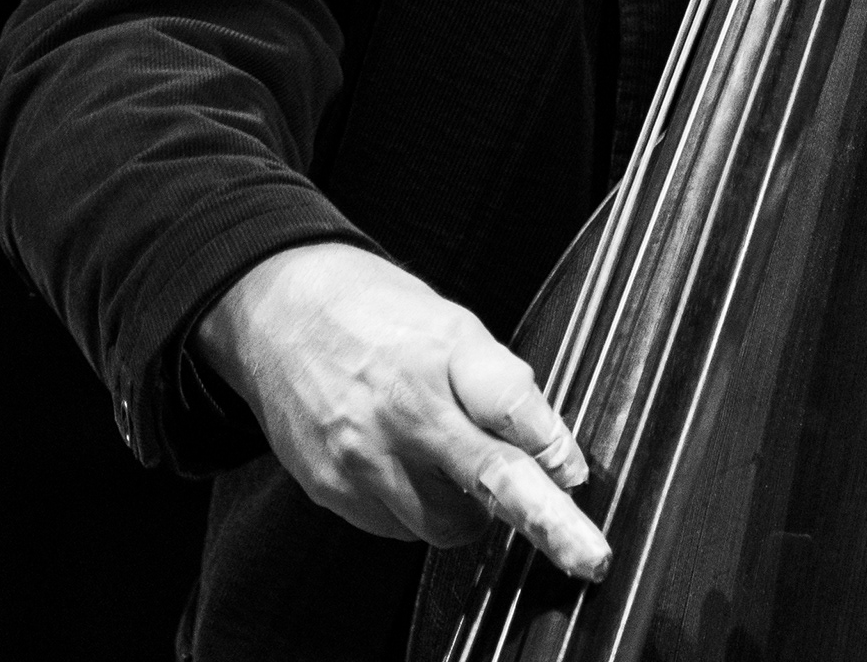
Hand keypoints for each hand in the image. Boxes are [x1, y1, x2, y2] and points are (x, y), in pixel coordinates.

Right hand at [194, 241, 609, 581]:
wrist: (276, 310)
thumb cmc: (376, 314)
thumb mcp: (450, 322)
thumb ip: (502, 386)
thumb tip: (556, 458)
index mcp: (441, 350)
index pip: (509, 403)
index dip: (549, 442)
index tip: (574, 474)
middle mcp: (403, 406)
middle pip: (490, 476)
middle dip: (546, 520)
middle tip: (589, 555)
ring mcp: (364, 455)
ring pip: (447, 523)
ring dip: (468, 508)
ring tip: (447, 461)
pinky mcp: (334, 490)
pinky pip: (400, 529)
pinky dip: (416, 508)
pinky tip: (402, 464)